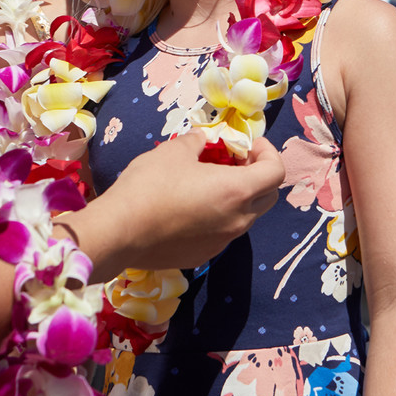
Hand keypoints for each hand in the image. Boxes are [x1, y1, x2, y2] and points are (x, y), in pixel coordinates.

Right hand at [75, 130, 284, 278]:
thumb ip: (198, 141)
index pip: (277, 172)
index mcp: (237, 191)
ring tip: (209, 183)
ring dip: (238, 197)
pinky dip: (219, 216)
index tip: (247, 144)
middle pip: (268, 197)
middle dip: (258, 175)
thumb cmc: (150, 185)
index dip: (268, 153)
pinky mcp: (204, 255)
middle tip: (233, 161)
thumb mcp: (175, 150)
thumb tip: (204, 140)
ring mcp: (222, 242)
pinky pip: (223, 232)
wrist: (119, 232)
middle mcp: (238, 220)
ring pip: (246, 217)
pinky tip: (190, 208)